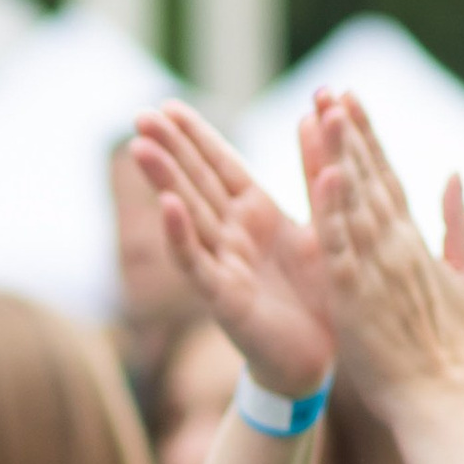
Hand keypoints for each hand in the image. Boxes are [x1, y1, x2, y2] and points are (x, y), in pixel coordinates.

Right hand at [131, 101, 334, 395]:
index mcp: (256, 214)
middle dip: (169, 149)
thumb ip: (314, 173)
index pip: (221, 165)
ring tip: (140, 148)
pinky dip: (181, 234)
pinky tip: (168, 205)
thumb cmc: (318, 294)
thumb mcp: (323, 226)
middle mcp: (232, 234)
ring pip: (188, 214)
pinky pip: (198, 262)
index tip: (168, 105)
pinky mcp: (223, 298)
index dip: (196, 136)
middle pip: (196, 183)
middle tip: (140, 115)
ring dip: (164, 180)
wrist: (318, 359)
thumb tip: (313, 117)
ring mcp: (223, 264)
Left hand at [311, 90, 463, 414]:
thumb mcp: (463, 278)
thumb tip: (454, 173)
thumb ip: (457, 225)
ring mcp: (377, 264)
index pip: (387, 176)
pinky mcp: (357, 291)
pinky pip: (341, 244)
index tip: (347, 97)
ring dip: (339, 154)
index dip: (366, 136)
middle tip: (330, 87)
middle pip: (370, 176)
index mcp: (412, 240)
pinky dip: (334, 210)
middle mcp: (396, 243)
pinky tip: (326, 176)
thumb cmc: (444, 342)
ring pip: (354, 199)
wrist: (440, 397)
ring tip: (325, 112)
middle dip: (350, 131)